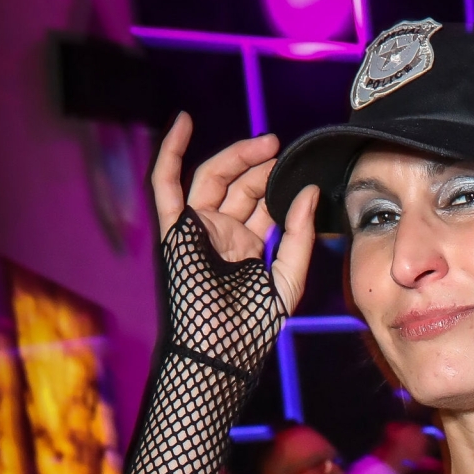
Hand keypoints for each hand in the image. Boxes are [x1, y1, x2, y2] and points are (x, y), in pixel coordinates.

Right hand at [151, 112, 317, 315]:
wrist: (220, 351)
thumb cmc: (250, 329)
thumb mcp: (288, 280)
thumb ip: (299, 237)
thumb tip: (307, 193)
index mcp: (246, 248)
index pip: (263, 205)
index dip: (279, 184)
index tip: (298, 169)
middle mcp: (221, 235)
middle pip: (240, 187)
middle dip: (261, 166)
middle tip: (282, 149)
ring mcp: (196, 229)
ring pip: (212, 179)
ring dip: (237, 157)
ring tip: (267, 143)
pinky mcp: (174, 229)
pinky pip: (165, 184)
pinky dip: (171, 152)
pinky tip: (184, 122)